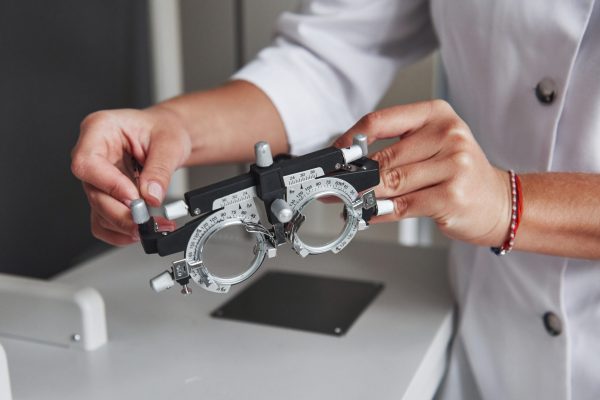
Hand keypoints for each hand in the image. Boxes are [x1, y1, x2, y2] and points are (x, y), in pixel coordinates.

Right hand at [71, 106, 190, 244]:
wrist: (170, 136)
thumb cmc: (164, 130)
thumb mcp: (169, 143)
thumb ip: (159, 169)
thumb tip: (151, 196)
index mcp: (99, 130)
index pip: (88, 162)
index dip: (109, 185)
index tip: (133, 198)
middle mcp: (93, 154)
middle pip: (93, 192)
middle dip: (120, 212)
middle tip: (145, 221)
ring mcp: (97, 177)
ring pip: (98, 211)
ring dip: (124, 225)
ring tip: (153, 226)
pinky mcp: (105, 195)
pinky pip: (103, 221)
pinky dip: (121, 232)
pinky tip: (140, 230)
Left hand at [336, 100, 511, 246]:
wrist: (499, 202)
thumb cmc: (460, 173)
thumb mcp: (433, 147)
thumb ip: (394, 150)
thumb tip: (348, 164)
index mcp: (437, 115)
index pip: (381, 121)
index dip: (351, 140)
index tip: (336, 156)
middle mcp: (448, 135)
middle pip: (383, 157)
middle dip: (353, 176)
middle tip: (334, 187)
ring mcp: (453, 165)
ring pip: (390, 183)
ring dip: (363, 196)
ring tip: (349, 201)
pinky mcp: (451, 196)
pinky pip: (402, 205)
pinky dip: (380, 212)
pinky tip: (371, 214)